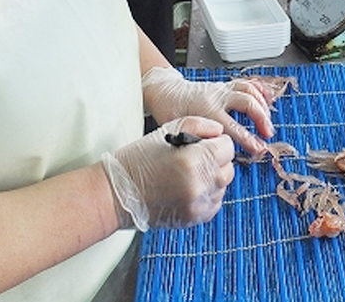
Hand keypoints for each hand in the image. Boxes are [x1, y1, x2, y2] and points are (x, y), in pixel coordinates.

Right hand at [102, 117, 234, 229]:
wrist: (115, 195)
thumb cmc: (135, 161)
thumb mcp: (165, 131)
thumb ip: (198, 125)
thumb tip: (218, 130)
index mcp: (193, 160)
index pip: (227, 147)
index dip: (217, 142)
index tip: (206, 143)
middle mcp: (199, 184)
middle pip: (229, 167)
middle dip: (217, 160)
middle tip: (198, 157)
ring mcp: (197, 204)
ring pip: (223, 186)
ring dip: (213, 178)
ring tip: (191, 173)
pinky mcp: (193, 218)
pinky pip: (215, 203)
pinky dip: (208, 195)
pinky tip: (189, 187)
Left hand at [142, 67, 274, 155]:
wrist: (166, 92)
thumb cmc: (171, 111)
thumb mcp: (180, 129)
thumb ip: (198, 141)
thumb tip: (215, 157)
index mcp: (206, 109)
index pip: (232, 126)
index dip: (248, 139)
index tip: (258, 149)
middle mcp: (217, 97)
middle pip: (247, 103)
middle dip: (261, 119)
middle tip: (268, 134)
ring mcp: (222, 89)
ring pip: (249, 91)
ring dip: (263, 106)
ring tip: (269, 121)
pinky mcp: (225, 86)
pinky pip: (246, 83)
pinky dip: (260, 90)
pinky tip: (268, 100)